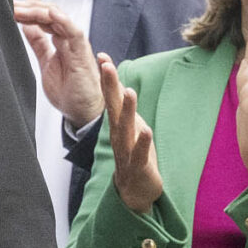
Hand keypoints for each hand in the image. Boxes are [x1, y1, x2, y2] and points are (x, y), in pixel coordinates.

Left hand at [15, 0, 103, 127]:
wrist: (82, 112)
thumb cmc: (69, 90)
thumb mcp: (46, 62)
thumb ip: (39, 44)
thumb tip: (27, 27)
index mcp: (60, 40)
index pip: (43, 18)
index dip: (27, 11)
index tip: (9, 8)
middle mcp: (69, 39)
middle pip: (50, 14)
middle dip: (29, 7)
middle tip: (10, 4)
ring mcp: (76, 45)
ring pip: (60, 19)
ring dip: (40, 11)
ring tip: (22, 8)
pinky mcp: (82, 55)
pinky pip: (75, 33)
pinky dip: (64, 22)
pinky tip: (51, 14)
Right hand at [96, 54, 162, 213]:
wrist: (135, 191)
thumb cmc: (135, 156)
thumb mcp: (131, 128)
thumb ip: (126, 109)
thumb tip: (123, 85)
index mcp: (119, 124)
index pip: (112, 97)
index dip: (107, 77)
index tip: (102, 56)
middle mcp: (119, 134)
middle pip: (113, 107)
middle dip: (110, 86)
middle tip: (106, 66)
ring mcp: (127, 150)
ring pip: (125, 128)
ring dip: (127, 110)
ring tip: (129, 92)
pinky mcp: (138, 166)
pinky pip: (139, 153)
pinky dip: (142, 142)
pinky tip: (145, 131)